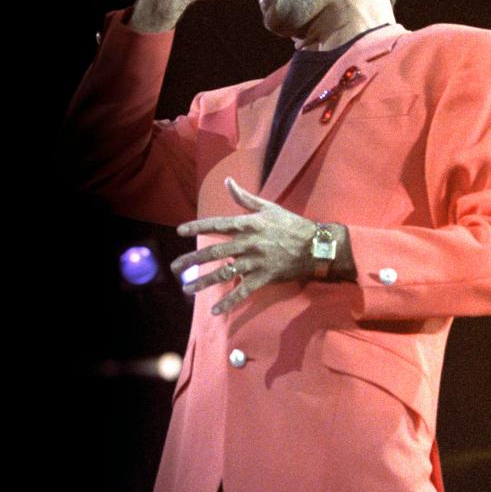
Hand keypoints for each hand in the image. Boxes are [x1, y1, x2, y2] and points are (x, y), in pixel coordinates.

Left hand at [170, 177, 317, 314]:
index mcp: (249, 224)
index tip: (180, 231)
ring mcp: (256, 262)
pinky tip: (215, 310)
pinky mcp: (264, 277)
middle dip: (192, 260)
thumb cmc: (291, 225)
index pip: (218, 225)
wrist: (315, 246)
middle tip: (175, 267)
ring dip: (204, 282)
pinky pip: (243, 291)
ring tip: (187, 289)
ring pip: (225, 274)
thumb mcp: (269, 207)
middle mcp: (249, 243)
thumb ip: (245, 197)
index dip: (198, 227)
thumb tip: (228, 181)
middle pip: (215, 252)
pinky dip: (229, 302)